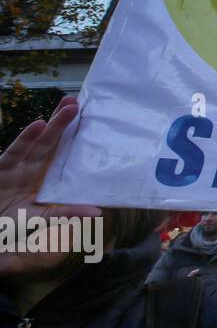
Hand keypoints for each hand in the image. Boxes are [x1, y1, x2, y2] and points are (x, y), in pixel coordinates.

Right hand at [0, 98, 98, 279]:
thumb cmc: (11, 225)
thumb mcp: (41, 219)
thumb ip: (66, 213)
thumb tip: (97, 212)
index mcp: (42, 176)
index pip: (60, 152)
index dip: (71, 134)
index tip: (87, 115)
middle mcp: (29, 168)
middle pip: (50, 141)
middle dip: (63, 121)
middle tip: (78, 101)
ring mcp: (15, 167)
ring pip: (36, 142)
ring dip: (51, 125)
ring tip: (68, 108)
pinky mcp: (0, 170)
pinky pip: (14, 152)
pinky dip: (25, 139)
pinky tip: (38, 125)